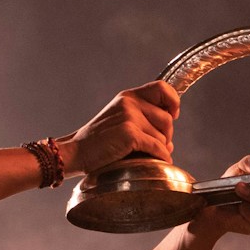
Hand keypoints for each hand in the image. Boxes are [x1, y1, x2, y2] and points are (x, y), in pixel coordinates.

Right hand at [65, 82, 179, 174]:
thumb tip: (170, 143)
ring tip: (149, 155)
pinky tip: (159, 162)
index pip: (161, 87)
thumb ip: (143, 124)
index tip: (173, 114)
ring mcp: (129, 117)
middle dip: (167, 135)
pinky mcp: (129, 133)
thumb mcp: (119, 122)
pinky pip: (157, 147)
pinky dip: (162, 157)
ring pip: (163, 136)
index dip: (173, 101)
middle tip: (157, 145)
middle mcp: (129, 103)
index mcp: (128, 96)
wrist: (76, 151)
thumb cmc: (98, 142)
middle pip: (167, 118)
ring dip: (161, 149)